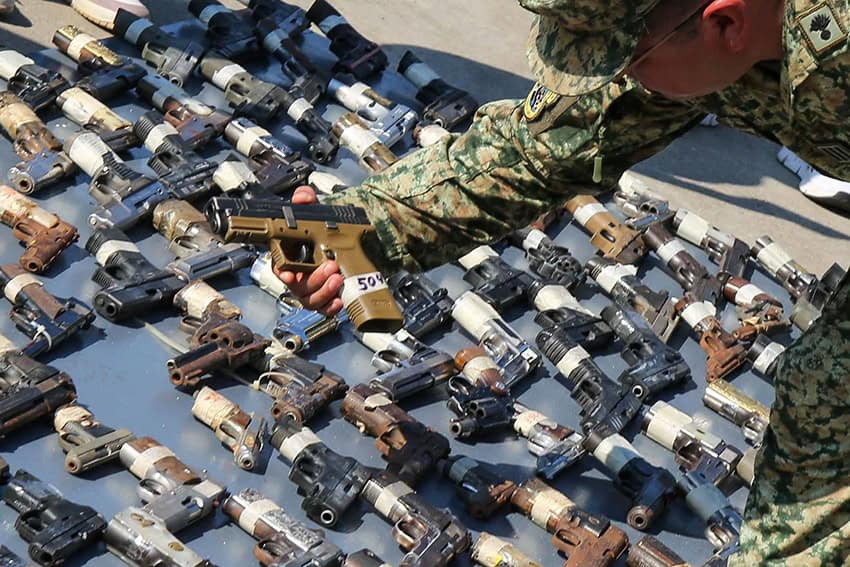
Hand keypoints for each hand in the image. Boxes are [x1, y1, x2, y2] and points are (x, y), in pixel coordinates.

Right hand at [274, 186, 344, 315]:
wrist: (344, 245)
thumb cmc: (322, 233)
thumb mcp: (315, 214)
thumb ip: (307, 202)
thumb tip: (303, 195)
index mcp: (289, 258)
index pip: (278, 267)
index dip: (282, 272)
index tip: (289, 273)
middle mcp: (298, 277)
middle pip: (298, 286)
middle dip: (314, 278)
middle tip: (330, 265)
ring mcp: (312, 290)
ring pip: (311, 299)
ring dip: (324, 291)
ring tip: (338, 278)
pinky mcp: (326, 299)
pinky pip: (324, 310)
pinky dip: (331, 308)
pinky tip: (339, 301)